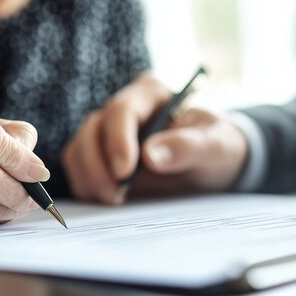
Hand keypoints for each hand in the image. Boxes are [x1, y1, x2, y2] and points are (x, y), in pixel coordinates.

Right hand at [62, 73, 247, 203]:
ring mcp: (107, 135)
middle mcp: (122, 111)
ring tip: (114, 201)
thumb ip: (187, 147)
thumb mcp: (214, 145)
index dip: (118, 140)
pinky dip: (87, 187)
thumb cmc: (216, 146)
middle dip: (97, 165)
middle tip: (115, 195)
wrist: (212, 165)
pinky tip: (108, 201)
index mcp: (149, 94)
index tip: (125, 171)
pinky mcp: (100, 159)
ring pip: (79, 151)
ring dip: (89, 178)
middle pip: (92, 131)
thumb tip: (151, 155)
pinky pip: (79, 171)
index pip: (121, 110)